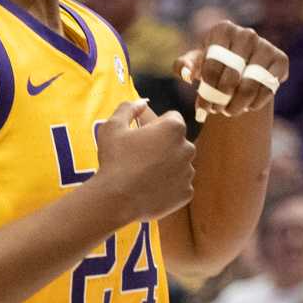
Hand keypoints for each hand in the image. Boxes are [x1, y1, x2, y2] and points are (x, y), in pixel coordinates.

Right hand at [91, 100, 196, 224]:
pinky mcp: (186, 193)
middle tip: (141, 158)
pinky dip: (168, 187)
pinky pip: (179, 185)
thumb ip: (129, 108)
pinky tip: (151, 189)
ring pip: (179, 164)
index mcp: (174, 128)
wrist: (115, 199)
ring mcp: (189, 172)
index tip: (141, 137)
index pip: (172, 118)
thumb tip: (142, 102)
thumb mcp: (113, 126)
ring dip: (167, 166)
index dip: (155, 126)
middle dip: (163, 146)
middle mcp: (188, 148)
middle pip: (177, 142)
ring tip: (144, 176)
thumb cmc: (115, 160)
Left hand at [175, 21, 290, 122]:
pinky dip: (256, 103)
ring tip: (229, 111)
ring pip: (250, 86)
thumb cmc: (214, 64)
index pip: (212, 66)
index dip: (205, 91)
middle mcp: (247, 34)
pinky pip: (268, 89)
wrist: (243, 67)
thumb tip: (187, 74)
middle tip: (216, 110)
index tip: (202, 107)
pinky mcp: (281, 59)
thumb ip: (183, 66)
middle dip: (221, 100)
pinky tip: (247, 106)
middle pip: (231, 77)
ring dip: (237, 105)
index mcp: (223, 30)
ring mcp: (266, 45)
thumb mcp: (196, 64)